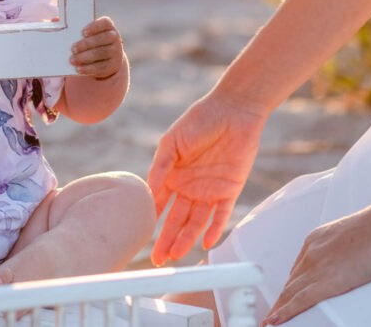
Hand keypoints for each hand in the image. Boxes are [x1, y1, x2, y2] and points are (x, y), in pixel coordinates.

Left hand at [70, 16, 123, 78]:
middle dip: (87, 44)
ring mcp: (116, 51)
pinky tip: (79, 69)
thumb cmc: (91, 41)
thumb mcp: (85, 33)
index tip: (83, 32)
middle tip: (72, 49)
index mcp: (108, 26)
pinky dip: (89, 68)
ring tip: (72, 60)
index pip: (105, 23)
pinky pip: (102, 67)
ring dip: (86, 57)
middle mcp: (115, 37)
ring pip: (102, 53)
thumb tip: (54, 20)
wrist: (106, 58)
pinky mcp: (113, 65)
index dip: (95, 27)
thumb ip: (72, 26)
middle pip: (103, 39)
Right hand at [147, 94, 266, 264]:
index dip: (150, 220)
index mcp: (172, 175)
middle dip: (166, 239)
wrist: (231, 111)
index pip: (159, 203)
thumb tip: (150, 190)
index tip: (139, 237)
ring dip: (186, 238)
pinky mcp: (229, 189)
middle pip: (176, 219)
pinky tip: (206, 243)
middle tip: (157, 260)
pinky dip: (214, 228)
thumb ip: (161, 165)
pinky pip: (221, 214)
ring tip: (175, 255)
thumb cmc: (198, 120)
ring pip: (196, 221)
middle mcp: (189, 187)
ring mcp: (209, 190)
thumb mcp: (172, 141)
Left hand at [263, 189, 370, 323]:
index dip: (291, 284)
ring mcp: (317, 265)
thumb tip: (352, 262)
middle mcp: (312, 250)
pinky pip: (299, 301)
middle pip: (291, 281)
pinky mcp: (328, 281)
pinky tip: (274, 321)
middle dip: (282, 298)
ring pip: (291, 292)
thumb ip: (347, 250)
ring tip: (271, 320)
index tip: (286, 294)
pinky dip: (284, 313)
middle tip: (274, 312)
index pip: (298, 268)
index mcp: (317, 239)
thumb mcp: (357, 237)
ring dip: (280, 308)